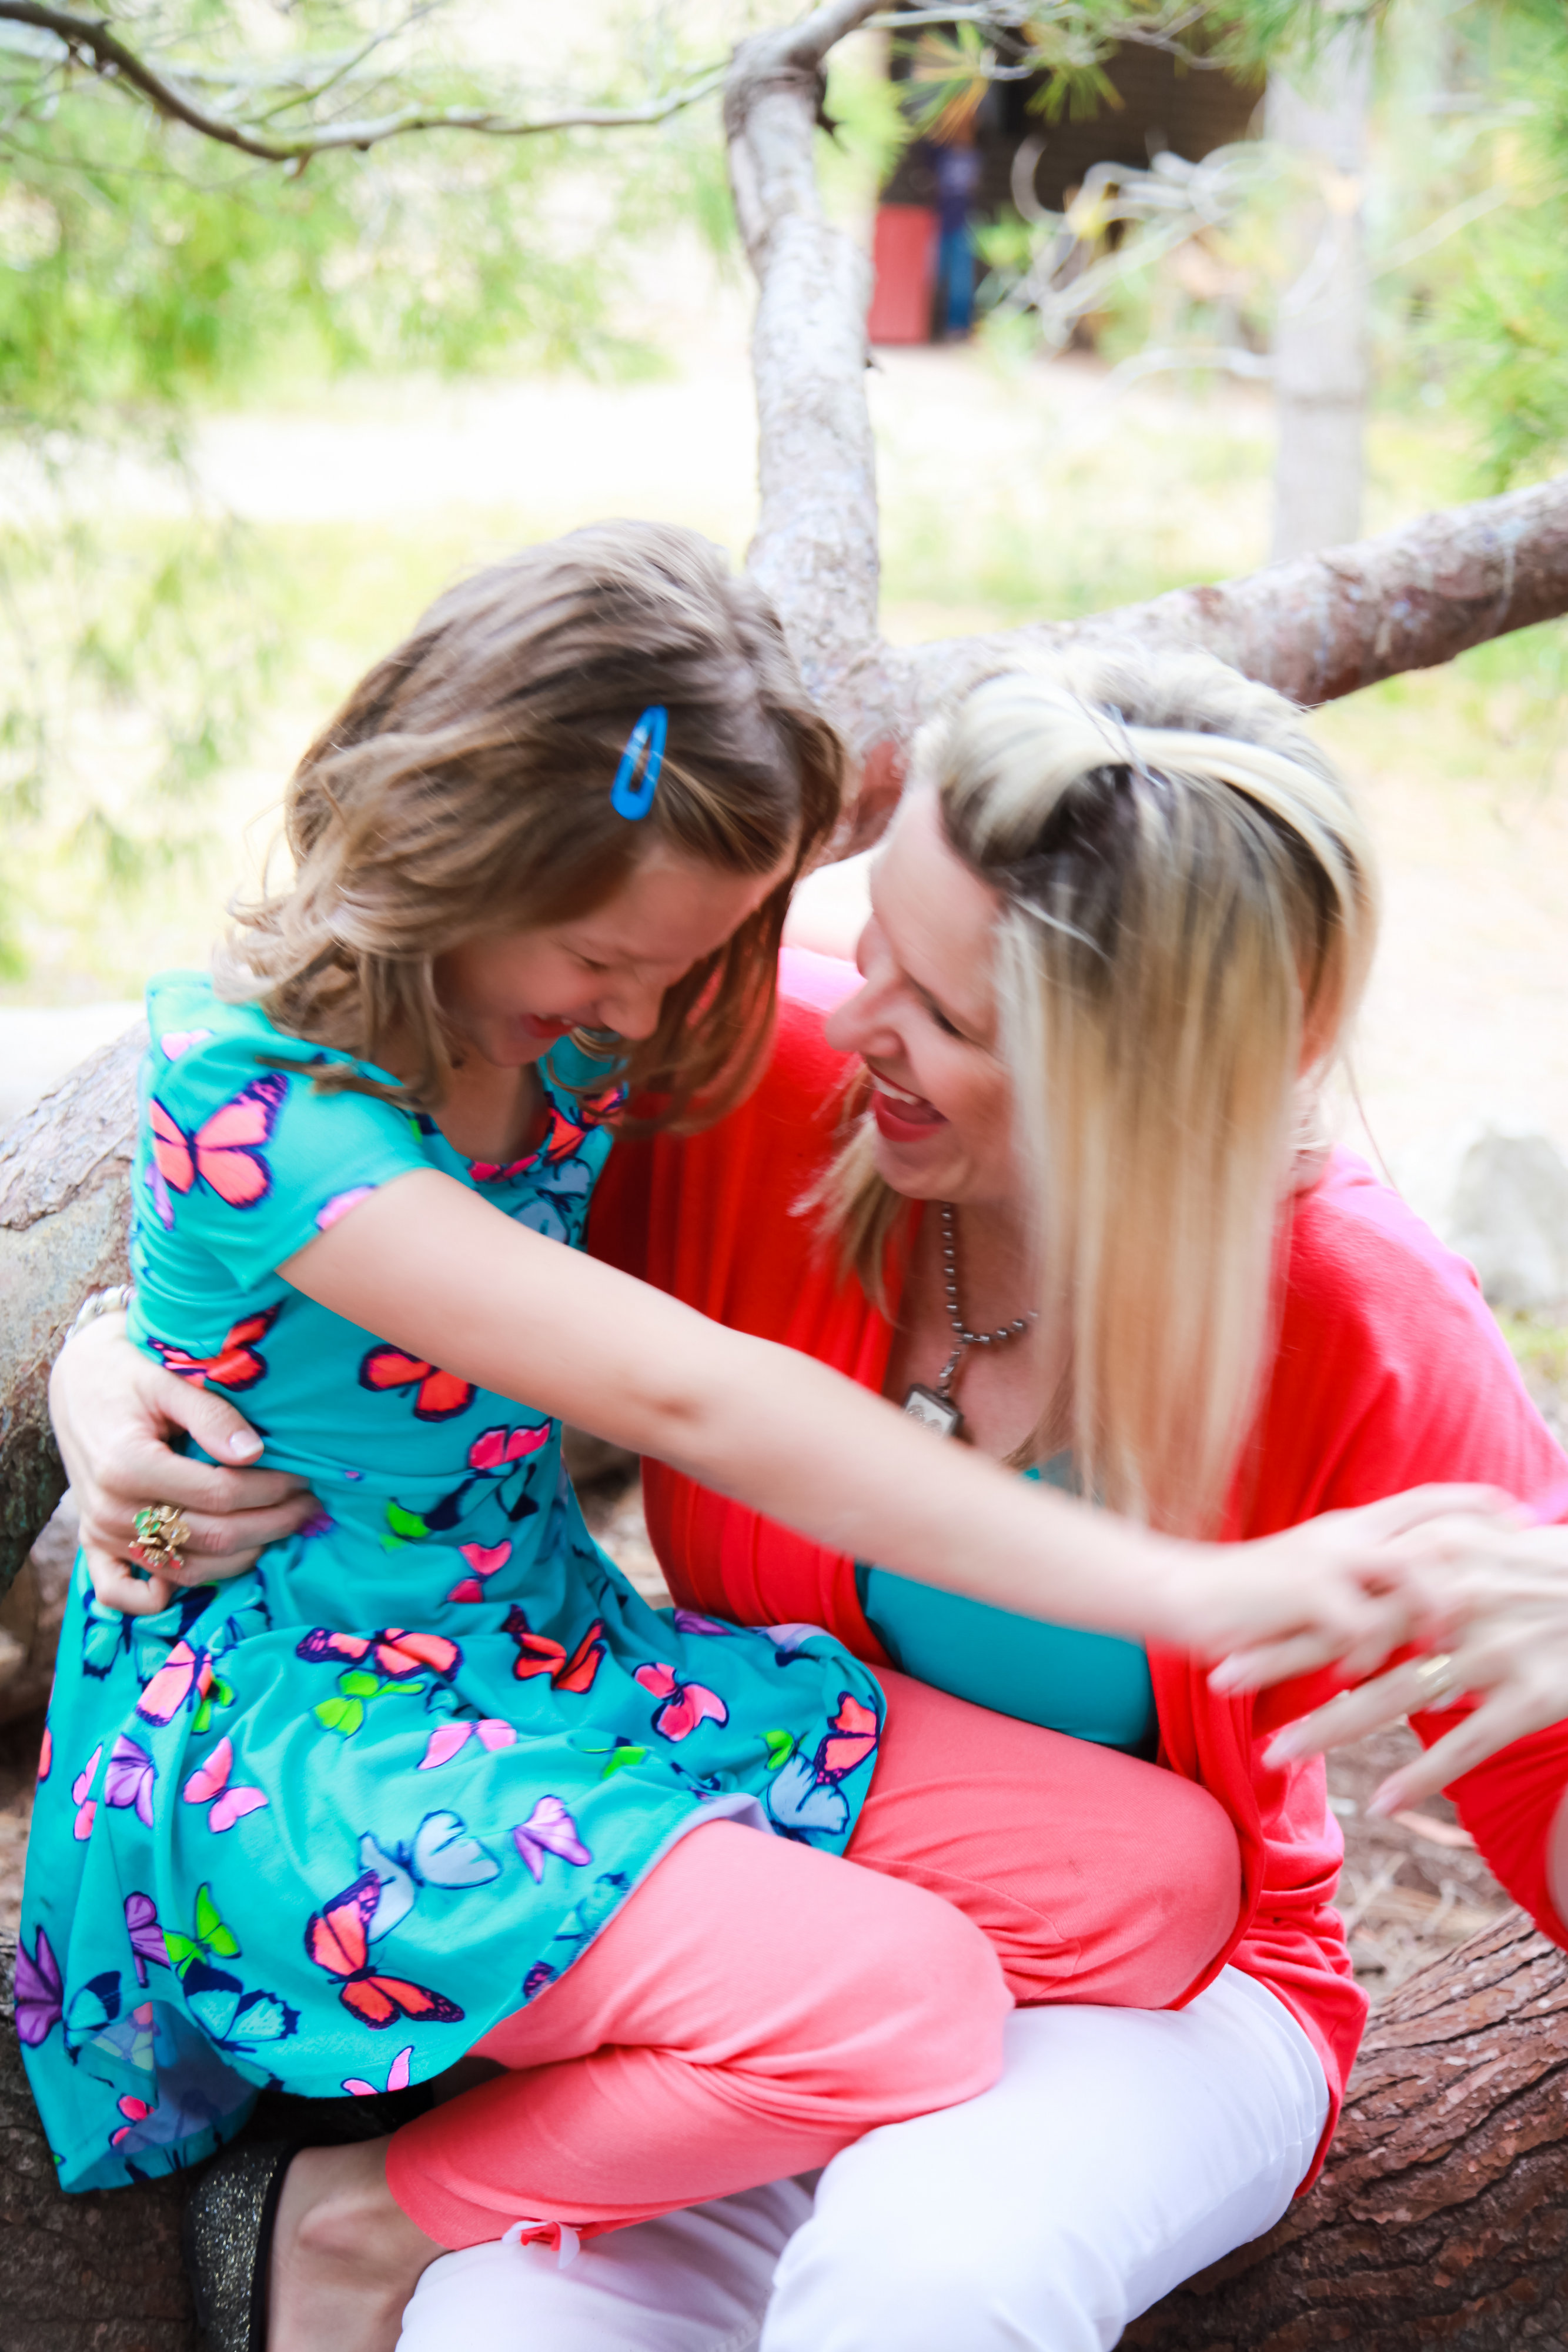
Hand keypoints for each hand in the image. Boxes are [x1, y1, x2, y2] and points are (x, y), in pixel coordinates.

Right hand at [50, 1311, 319, 1615]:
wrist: (78, 1385)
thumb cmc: (127, 1375)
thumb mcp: (167, 1379)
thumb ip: (211, 1415)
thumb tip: (254, 1452)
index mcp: (127, 1465)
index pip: (219, 1494)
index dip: (271, 1490)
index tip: (304, 1477)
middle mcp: (111, 1510)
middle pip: (210, 1537)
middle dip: (272, 1525)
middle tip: (310, 1506)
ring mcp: (100, 1533)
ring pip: (185, 1570)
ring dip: (242, 1558)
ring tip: (282, 1530)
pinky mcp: (93, 1544)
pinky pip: (121, 1593)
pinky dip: (160, 1598)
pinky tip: (203, 1571)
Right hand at [1182, 1486, 1517, 1684]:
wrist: (1179, 1592)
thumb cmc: (1246, 1599)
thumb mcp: (1311, 1580)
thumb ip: (1358, 1583)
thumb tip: (1407, 1599)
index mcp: (1348, 1528)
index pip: (1424, 1502)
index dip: (1475, 1505)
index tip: (1519, 1515)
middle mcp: (1343, 1535)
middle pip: (1430, 1524)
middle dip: (1483, 1543)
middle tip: (1522, 1564)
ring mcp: (1323, 1561)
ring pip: (1407, 1569)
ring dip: (1438, 1603)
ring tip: (1453, 1638)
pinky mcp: (1300, 1594)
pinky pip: (1357, 1623)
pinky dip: (1372, 1650)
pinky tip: (1369, 1672)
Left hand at [1261, 1521, 1567, 1809]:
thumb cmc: (1555, 1579)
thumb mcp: (1489, 1560)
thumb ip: (1429, 1579)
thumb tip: (1374, 1601)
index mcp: (1443, 1563)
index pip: (1348, 1596)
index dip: (1288, 1620)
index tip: (1232, 1636)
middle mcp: (1459, 1603)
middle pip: (1353, 1639)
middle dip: (1283, 1662)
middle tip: (1221, 1682)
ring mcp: (1497, 1650)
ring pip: (1396, 1697)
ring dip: (1330, 1726)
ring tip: (1277, 1752)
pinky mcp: (1535, 1696)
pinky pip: (1466, 1743)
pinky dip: (1422, 1776)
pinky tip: (1384, 1806)